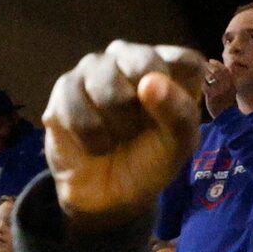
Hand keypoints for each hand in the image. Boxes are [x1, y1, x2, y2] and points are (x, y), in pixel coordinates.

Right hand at [42, 41, 208, 230]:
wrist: (108, 194)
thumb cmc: (150, 160)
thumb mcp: (178, 145)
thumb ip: (178, 112)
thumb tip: (149, 82)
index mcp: (170, 66)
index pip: (187, 61)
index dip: (181, 94)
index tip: (173, 123)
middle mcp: (131, 57)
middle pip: (144, 63)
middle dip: (143, 110)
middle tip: (139, 130)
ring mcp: (95, 67)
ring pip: (105, 84)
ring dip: (116, 126)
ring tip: (117, 139)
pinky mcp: (65, 86)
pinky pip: (76, 104)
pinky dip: (90, 137)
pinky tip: (95, 144)